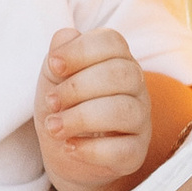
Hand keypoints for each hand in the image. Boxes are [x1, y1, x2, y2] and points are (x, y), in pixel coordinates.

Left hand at [36, 26, 152, 190]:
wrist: (64, 151)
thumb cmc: (63, 106)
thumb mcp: (53, 78)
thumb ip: (58, 54)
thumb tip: (65, 37)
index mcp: (118, 60)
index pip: (112, 42)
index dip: (80, 50)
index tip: (53, 65)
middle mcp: (136, 87)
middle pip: (120, 74)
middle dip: (77, 87)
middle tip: (51, 102)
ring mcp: (140, 120)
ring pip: (123, 111)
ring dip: (80, 118)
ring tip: (54, 127)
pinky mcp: (136, 153)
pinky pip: (122, 149)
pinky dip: (90, 149)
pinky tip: (69, 147)